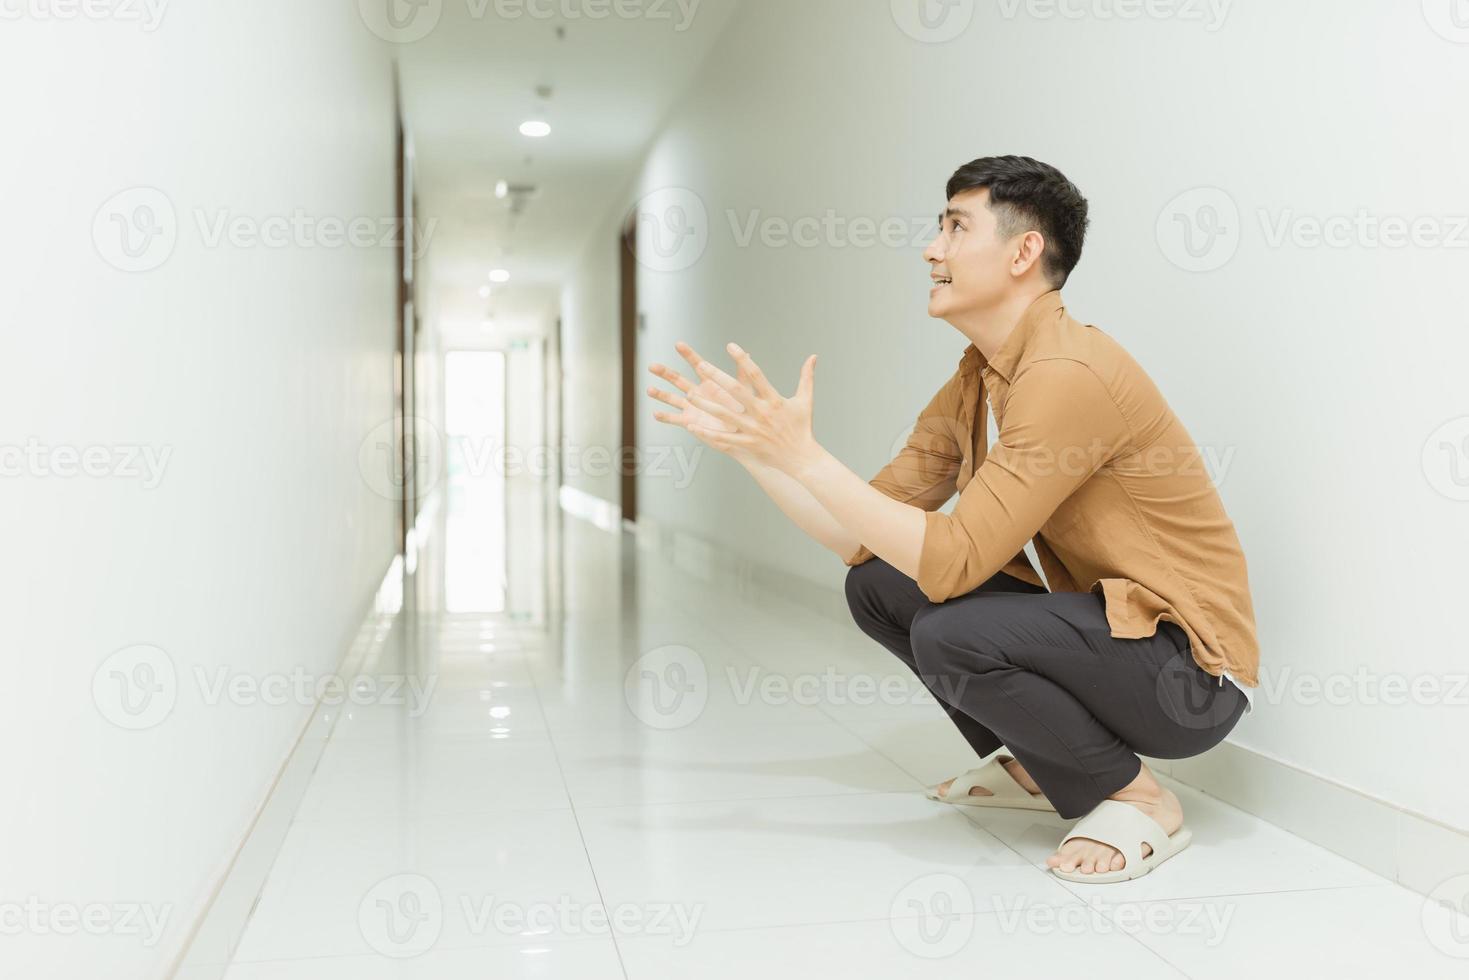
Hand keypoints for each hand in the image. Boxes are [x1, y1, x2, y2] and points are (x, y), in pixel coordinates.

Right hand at [646, 341, 752, 457]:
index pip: (696, 364)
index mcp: (709, 382)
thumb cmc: (744, 411)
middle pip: (677, 379)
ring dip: (660, 394)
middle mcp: (697, 392)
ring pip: (672, 398)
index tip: (678, 344)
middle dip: (664, 373)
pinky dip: (665, 417)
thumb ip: (743, 374)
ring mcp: (691, 407)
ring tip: (649, 390)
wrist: (741, 433)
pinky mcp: (690, 422)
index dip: (688, 354)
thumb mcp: (744, 392)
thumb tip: (747, 353)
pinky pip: (675, 419)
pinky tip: (655, 413)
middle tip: (652, 366)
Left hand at [685, 343, 820, 475]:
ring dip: (706, 404)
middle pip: (736, 391)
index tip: (731, 346)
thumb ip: (807, 377)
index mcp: (775, 400)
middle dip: (718, 377)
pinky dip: (708, 434)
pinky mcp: (747, 444)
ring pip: (725, 415)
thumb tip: (813, 357)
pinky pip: (724, 438)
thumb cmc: (803, 428)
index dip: (743, 359)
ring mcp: (753, 430)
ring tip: (690, 395)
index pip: (756, 375)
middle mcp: (762, 413)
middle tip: (702, 365)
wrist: (802, 458)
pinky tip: (693, 427)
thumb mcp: (806, 400)